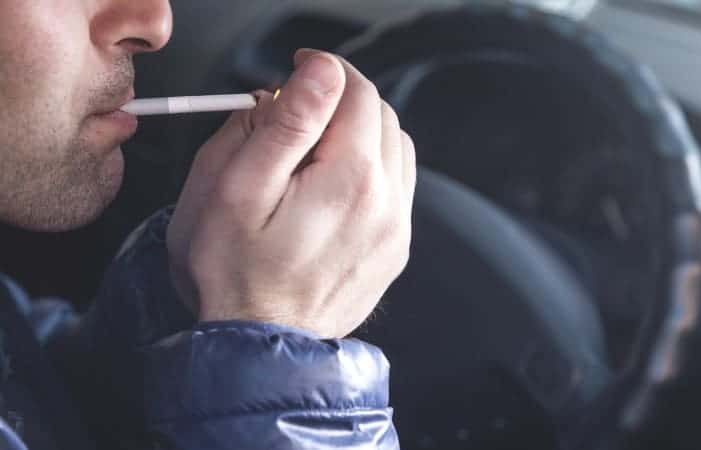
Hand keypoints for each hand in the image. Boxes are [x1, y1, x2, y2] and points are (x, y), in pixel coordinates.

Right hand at [166, 49, 415, 337]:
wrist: (258, 345)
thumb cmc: (233, 272)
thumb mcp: (236, 189)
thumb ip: (285, 123)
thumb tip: (321, 74)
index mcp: (349, 180)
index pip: (357, 92)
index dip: (325, 71)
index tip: (296, 71)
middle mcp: (386, 203)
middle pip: (381, 115)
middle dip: (341, 99)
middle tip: (296, 109)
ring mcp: (395, 229)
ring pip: (394, 147)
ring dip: (359, 130)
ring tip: (314, 146)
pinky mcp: (393, 247)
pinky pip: (397, 185)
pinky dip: (371, 165)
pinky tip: (334, 179)